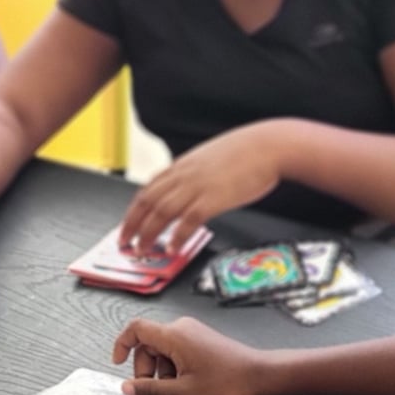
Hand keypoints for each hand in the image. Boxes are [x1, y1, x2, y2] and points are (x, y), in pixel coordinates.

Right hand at [112, 316, 262, 394]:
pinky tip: (187, 382)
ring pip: (162, 349)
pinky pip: (176, 349)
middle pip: (148, 343)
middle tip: (155, 391)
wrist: (257, 375)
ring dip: (161, 370)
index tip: (118, 364)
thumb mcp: (181, 393)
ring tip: (178, 389)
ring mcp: (192, 331)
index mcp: (173, 335)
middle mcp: (181, 327)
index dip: (121, 345)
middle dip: (145, 368)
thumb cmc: (224, 382)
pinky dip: (174, 366)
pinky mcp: (200, 338)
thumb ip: (150, 390)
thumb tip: (126, 388)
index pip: (135, 329)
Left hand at [119, 122, 285, 253]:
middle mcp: (185, 174)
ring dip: (148, 233)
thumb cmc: (249, 152)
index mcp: (184, 165)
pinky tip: (173, 247)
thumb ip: (198, 172)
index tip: (128, 223)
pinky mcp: (213, 198)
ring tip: (141, 249)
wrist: (270, 146)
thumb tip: (191, 187)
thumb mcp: (213, 158)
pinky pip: (188, 220)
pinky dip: (177, 235)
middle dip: (131, 224)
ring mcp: (198, 186)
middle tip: (124, 242)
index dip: (134, 208)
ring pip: (161, 211)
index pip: (149, 188)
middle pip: (147, 200)